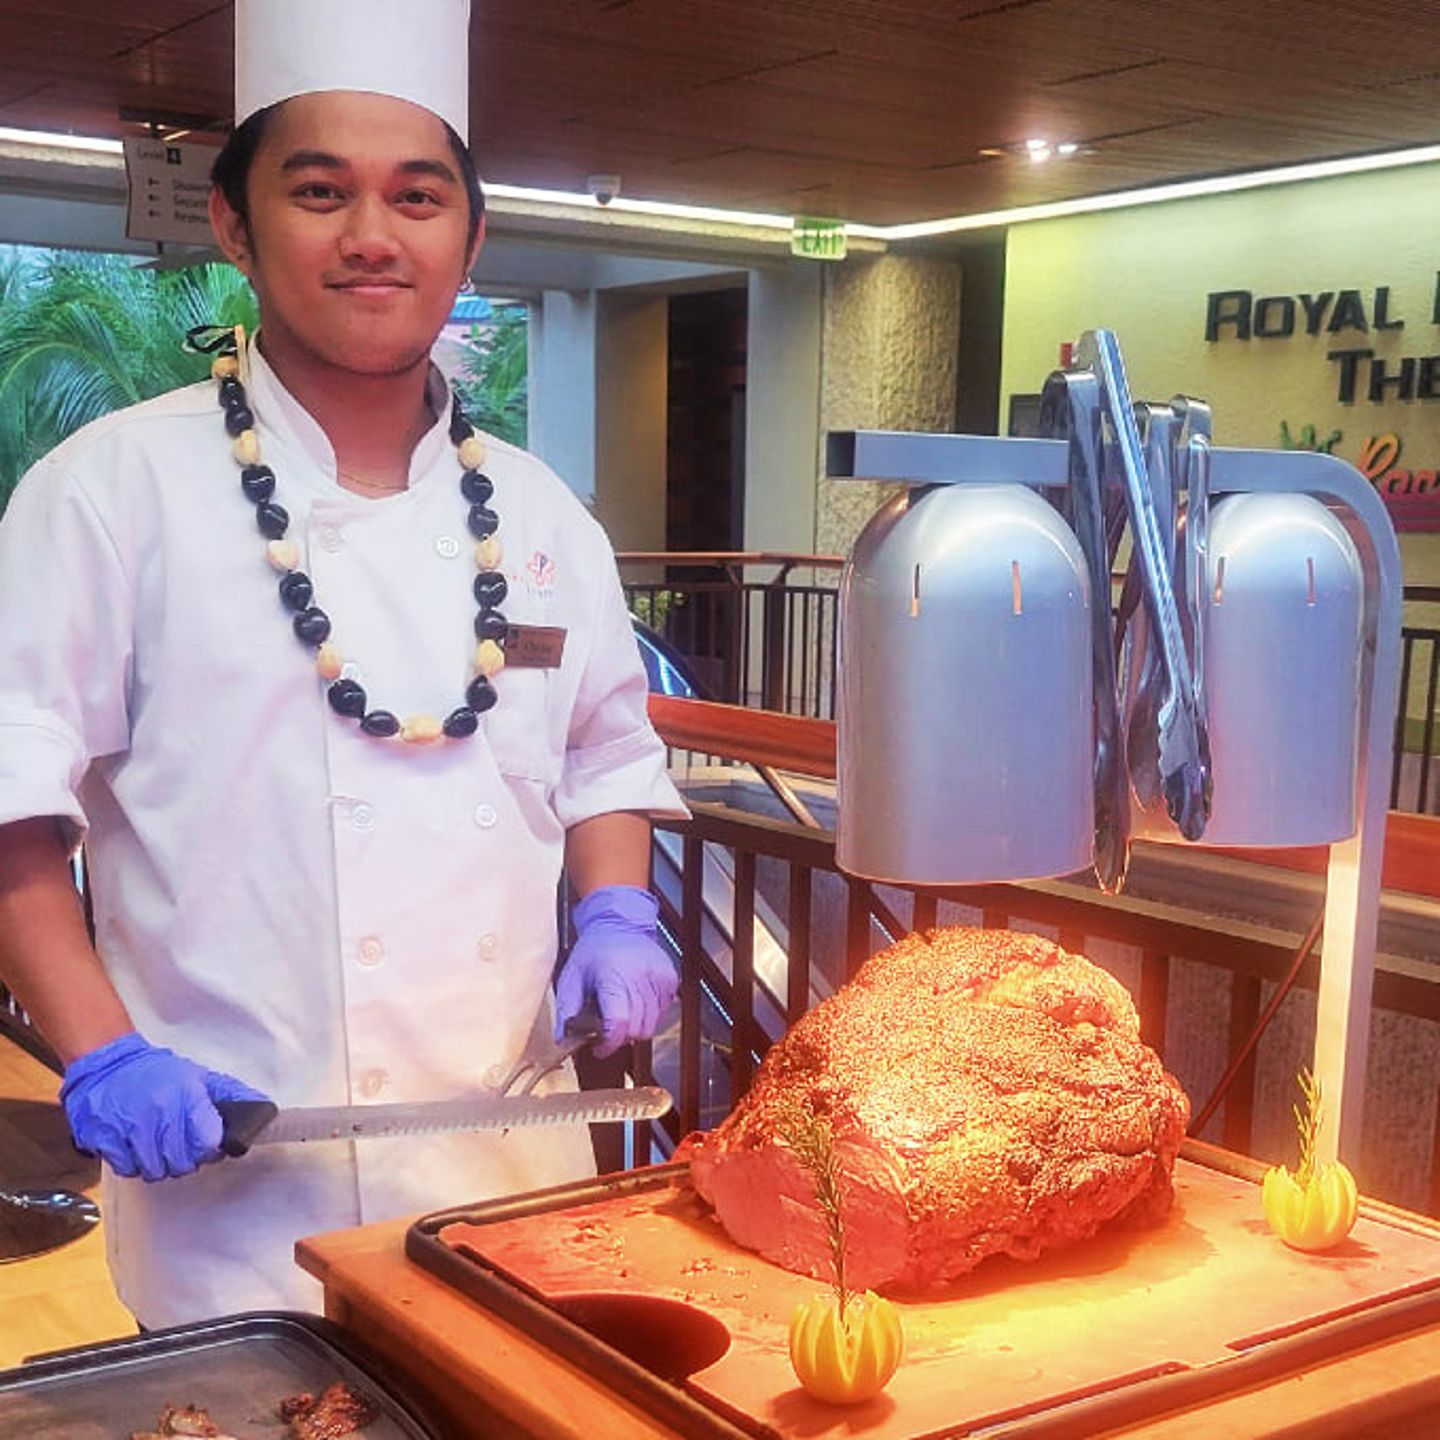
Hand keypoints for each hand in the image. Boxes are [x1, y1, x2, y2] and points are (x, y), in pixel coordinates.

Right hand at [60, 1031, 269, 1181]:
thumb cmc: (156, 1073)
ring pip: (154, 1170)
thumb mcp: (199, 1076)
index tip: (206, 1144)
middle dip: (184, 1159)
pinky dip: (133, 1163)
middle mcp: (159, 1113)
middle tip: (180, 1146)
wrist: (107, 1065)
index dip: (209, 1149)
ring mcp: (130, 1128)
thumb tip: (264, 1108)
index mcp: (186, 1097)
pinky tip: (136, 1146)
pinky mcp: (105, 1140)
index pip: (207, 1143)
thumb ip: (231, 1094)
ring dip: (159, 1163)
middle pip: (181, 1163)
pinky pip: (127, 1169)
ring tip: (158, 1145)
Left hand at [555, 885, 676, 1057]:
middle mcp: (640, 977)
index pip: (618, 1023)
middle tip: (607, 1026)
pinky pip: (663, 1012)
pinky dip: (649, 1014)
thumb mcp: (571, 976)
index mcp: (614, 976)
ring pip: (652, 1025)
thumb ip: (566, 1010)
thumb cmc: (595, 950)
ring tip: (621, 1010)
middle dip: (620, 1036)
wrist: (621, 923)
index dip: (608, 1043)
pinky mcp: (670, 980)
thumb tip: (563, 1039)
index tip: (599, 1047)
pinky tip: (635, 1001)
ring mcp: (659, 978)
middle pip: (636, 1029)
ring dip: (635, 1026)